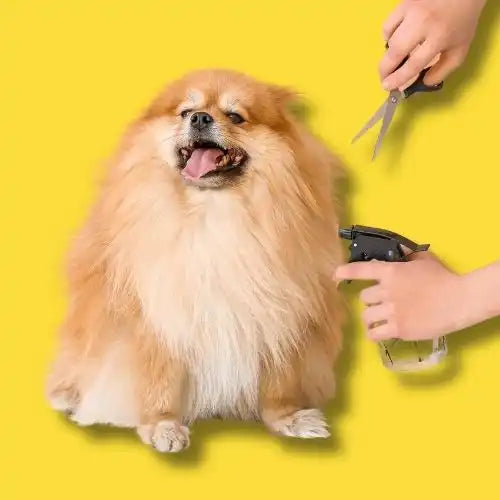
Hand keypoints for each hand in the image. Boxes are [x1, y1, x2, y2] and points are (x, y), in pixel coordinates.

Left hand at [335, 252, 465, 340]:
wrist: (459, 300)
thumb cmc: (443, 278)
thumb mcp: (423, 260)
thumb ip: (407, 257)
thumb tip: (399, 253)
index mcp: (391, 272)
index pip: (361, 270)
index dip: (345, 272)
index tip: (334, 275)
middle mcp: (387, 291)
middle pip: (363, 298)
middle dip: (370, 301)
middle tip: (380, 303)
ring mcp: (392, 311)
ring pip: (366, 316)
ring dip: (370, 317)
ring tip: (377, 319)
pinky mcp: (398, 329)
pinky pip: (374, 334)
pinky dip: (373, 333)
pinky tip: (378, 332)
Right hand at [380, 0, 486, 90]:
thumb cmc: (462, 21)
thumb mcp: (460, 49)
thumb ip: (443, 70)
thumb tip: (422, 82)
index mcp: (440, 38)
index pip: (413, 64)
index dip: (399, 79)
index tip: (388, 87)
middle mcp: (423, 24)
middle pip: (396, 52)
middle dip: (385, 70)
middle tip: (383, 78)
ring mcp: (412, 12)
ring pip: (390, 39)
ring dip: (389, 54)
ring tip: (394, 59)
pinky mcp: (405, 3)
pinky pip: (388, 24)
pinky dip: (388, 36)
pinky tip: (395, 39)